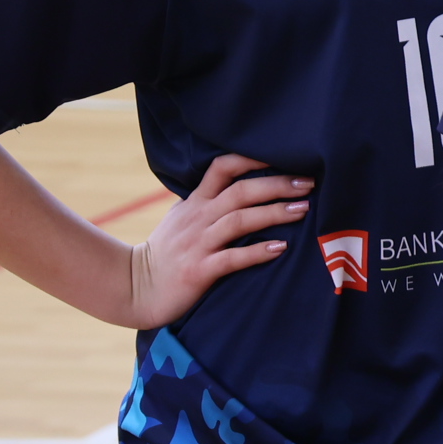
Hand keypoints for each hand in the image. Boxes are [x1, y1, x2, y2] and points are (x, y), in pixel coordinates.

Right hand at [125, 155, 310, 328]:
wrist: (135, 288)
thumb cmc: (165, 252)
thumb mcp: (182, 217)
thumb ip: (206, 201)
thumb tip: (237, 185)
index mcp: (196, 202)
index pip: (222, 167)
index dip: (252, 158)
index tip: (285, 155)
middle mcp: (198, 217)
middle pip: (241, 191)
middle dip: (277, 184)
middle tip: (308, 182)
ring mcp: (198, 243)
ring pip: (240, 221)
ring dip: (274, 213)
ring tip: (303, 209)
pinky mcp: (199, 271)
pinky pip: (232, 258)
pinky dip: (258, 252)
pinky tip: (281, 248)